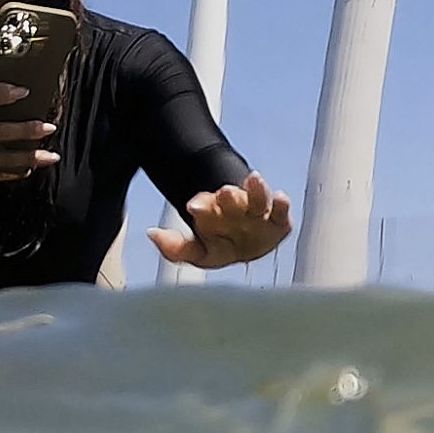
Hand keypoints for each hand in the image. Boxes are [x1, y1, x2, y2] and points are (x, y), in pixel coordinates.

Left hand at [147, 174, 293, 270]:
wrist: (246, 247)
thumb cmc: (219, 246)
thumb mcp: (196, 253)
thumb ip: (175, 248)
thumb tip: (152, 233)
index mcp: (213, 214)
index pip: (205, 207)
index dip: (200, 206)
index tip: (193, 206)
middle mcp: (236, 209)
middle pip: (232, 200)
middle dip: (228, 196)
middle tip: (223, 191)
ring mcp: (257, 212)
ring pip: (257, 199)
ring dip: (256, 189)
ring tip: (254, 179)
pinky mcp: (278, 221)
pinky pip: (280, 212)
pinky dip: (282, 204)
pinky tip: (280, 196)